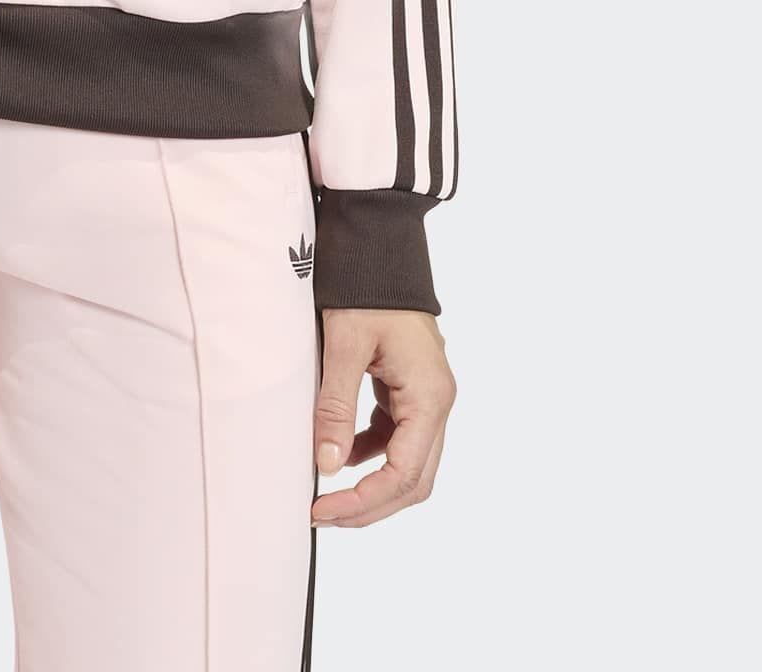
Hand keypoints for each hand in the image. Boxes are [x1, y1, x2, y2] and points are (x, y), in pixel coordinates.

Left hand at [312, 308, 454, 528]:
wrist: (379, 246)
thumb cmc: (366, 287)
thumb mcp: (344, 345)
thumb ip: (337, 407)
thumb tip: (328, 465)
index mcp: (430, 396)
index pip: (404, 473)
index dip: (365, 501)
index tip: (325, 510)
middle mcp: (437, 402)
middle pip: (413, 479)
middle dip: (370, 505)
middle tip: (324, 515)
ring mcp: (428, 396)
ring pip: (409, 462)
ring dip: (372, 485)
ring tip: (328, 496)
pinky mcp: (412, 389)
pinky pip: (398, 437)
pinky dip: (372, 454)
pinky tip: (341, 453)